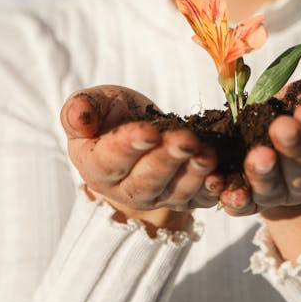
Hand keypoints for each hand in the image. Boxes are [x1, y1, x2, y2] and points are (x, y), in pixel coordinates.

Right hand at [61, 85, 224, 229]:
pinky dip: (212, 190)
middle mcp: (126, 190)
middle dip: (167, 160)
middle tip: (185, 140)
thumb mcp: (94, 103)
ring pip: (175, 192)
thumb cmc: (111, 115)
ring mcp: (159, 196)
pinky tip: (222, 177)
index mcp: (97, 167)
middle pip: (146, 182)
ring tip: (207, 153)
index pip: (111, 161)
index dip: (129, 146)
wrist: (138, 127)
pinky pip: (200, 198)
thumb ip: (81, 109)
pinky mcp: (186, 196)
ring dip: (193, 174)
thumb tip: (78, 118)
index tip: (149, 131)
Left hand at [218, 78, 300, 215]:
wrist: (274, 118)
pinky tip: (224, 189)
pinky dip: (234, 198)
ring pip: (275, 190)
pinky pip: (243, 205)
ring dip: (264, 174)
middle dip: (293, 150)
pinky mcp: (250, 199)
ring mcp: (280, 194)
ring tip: (257, 154)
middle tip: (281, 126)